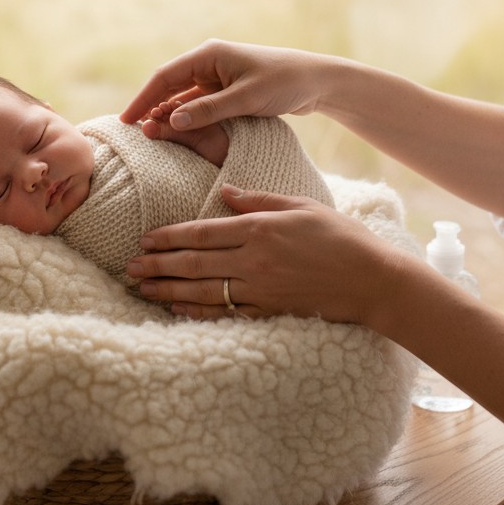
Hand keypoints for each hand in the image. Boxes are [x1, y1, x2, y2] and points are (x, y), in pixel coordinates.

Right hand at [120, 39, 326, 131]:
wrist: (317, 81)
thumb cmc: (284, 83)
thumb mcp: (245, 98)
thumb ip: (208, 110)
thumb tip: (171, 120)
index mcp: (209, 54)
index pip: (165, 77)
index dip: (143, 99)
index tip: (126, 120)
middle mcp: (209, 61)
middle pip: (168, 85)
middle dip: (150, 106)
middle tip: (132, 131)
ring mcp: (217, 75)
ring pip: (181, 96)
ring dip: (167, 113)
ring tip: (148, 134)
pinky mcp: (226, 89)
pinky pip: (197, 103)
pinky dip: (185, 115)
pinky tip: (174, 130)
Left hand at [125, 186, 402, 323]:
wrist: (373, 280)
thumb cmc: (340, 236)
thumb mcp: (300, 205)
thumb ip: (259, 199)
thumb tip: (227, 192)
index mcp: (259, 229)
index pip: (202, 232)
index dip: (170, 237)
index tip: (145, 238)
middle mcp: (253, 260)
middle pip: (193, 263)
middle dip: (157, 265)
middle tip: (130, 266)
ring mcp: (260, 289)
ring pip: (202, 290)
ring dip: (168, 290)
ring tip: (142, 288)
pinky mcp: (269, 311)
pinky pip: (224, 312)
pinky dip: (197, 311)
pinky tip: (176, 308)